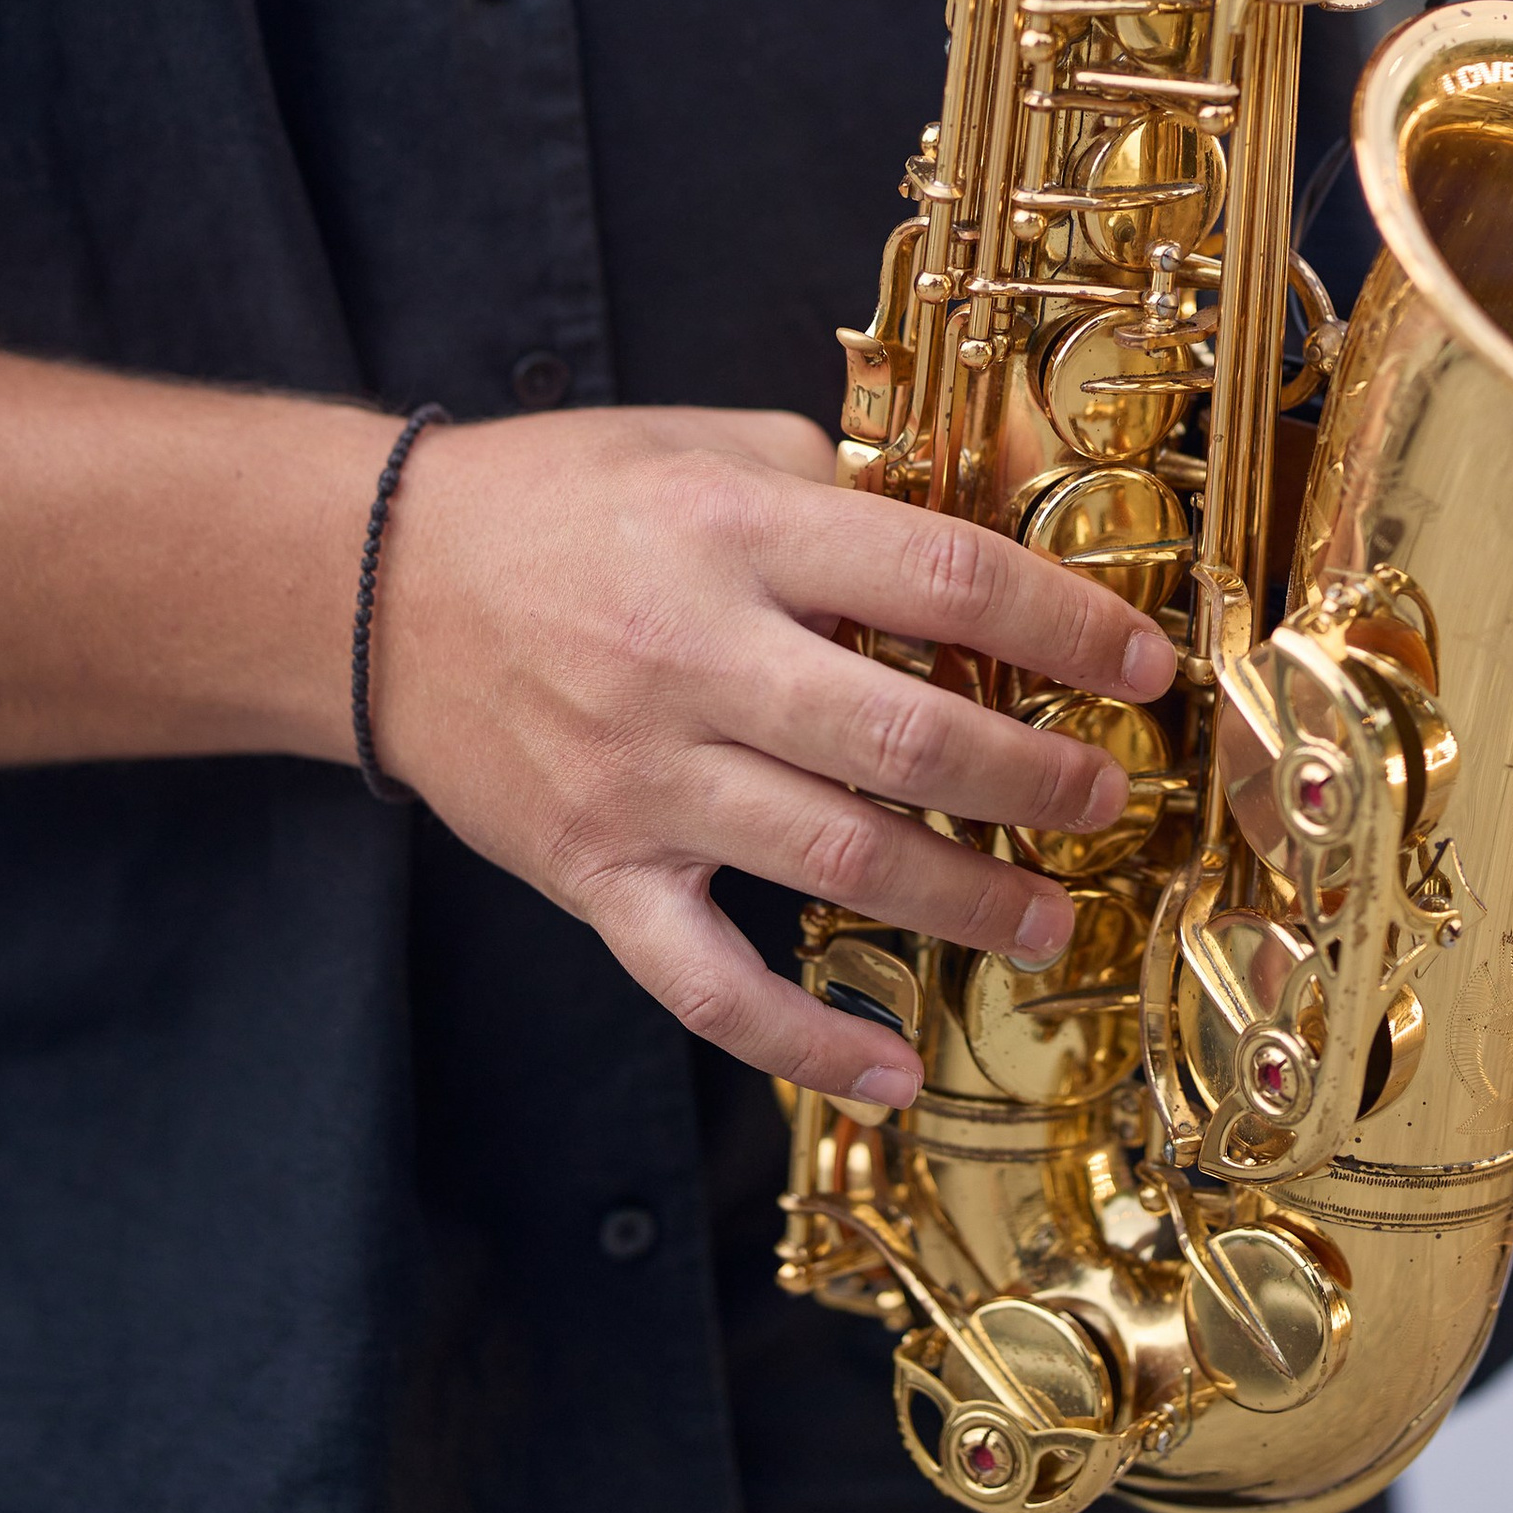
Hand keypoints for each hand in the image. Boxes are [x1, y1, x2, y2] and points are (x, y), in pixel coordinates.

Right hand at [370, 405, 1174, 1103]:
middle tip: (1107, 795)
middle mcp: (692, 657)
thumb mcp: (708, 445)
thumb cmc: (560, 501)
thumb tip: (985, 543)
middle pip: (905, 733)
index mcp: (735, 532)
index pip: (940, 577)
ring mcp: (641, 778)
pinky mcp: (594, 871)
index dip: (1062, 625)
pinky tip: (890, 1068)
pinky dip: (804, 1041)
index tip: (1140, 664)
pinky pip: (706, 984)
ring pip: (836, 861)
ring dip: (964, 899)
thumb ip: (843, 489)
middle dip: (1034, 775)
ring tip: (1047, 915)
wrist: (372, 584)